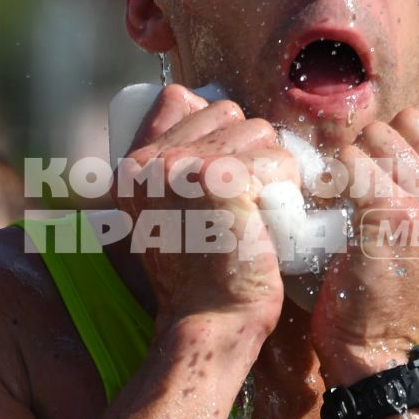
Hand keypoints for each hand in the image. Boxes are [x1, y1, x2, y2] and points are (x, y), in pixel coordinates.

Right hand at [114, 84, 290, 336]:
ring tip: (258, 209)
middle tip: (244, 200)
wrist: (208, 320)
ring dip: (273, 168)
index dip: (216, 128)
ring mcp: (182, 168)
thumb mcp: (162, 212)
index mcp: (131, 166)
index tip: (223, 174)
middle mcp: (149, 162)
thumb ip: (166, 164)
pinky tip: (270, 218)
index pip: (179, 99)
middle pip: (227, 113)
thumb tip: (189, 98)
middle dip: (250, 150)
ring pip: (259, 131)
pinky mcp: (220, 179)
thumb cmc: (197, 273)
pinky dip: (288, 188)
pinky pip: (278, 159)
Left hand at [313, 106, 418, 382]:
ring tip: (342, 190)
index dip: (404, 134)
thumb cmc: (394, 289)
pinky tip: (331, 199)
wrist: (378, 345)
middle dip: (373, 142)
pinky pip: (355, 163)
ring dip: (350, 157)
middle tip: (356, 179)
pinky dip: (335, 175)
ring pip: (377, 137)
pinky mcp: (391, 215)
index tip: (384, 164)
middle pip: (406, 121)